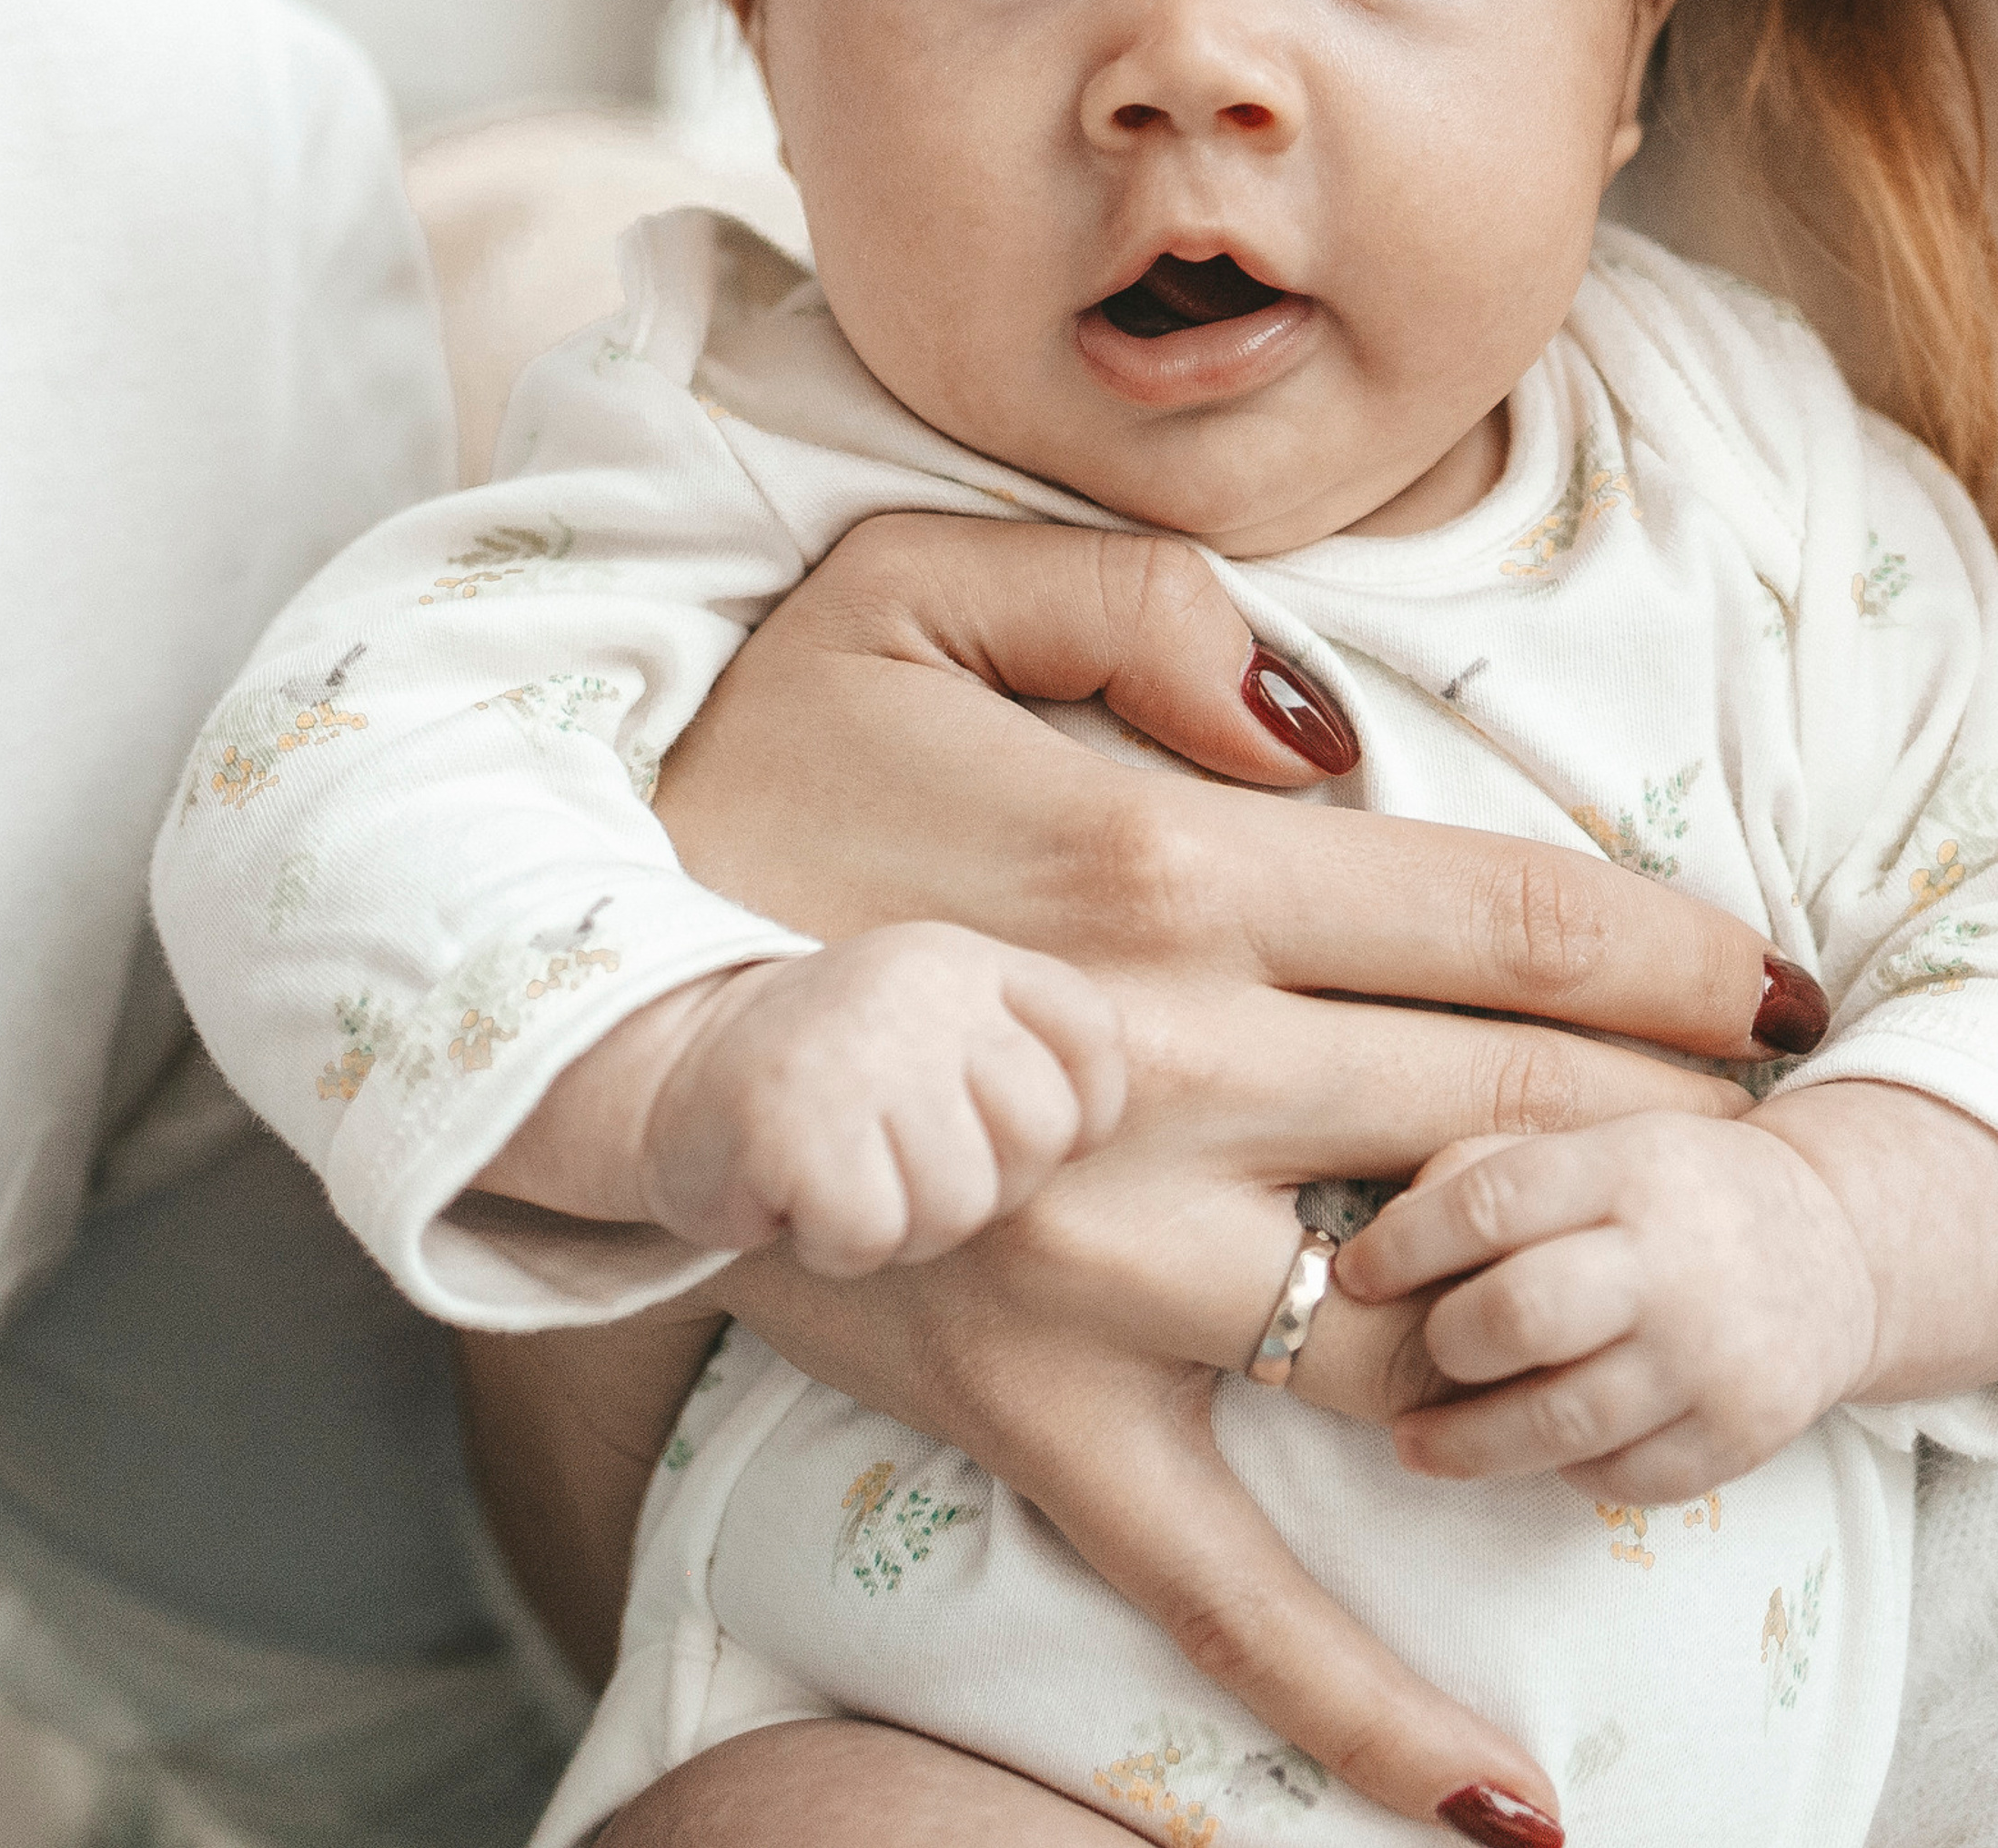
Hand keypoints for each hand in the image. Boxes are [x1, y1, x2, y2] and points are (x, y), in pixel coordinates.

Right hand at [641, 515, 1818, 1837]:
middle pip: (1500, 1116)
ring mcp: (1099, 1262)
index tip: (1754, 979)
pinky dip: (1356, 1688)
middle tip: (1750, 1133)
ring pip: (1417, 1321)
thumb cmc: (746, 761)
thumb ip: (1133, 611)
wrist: (560, 990)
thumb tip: (1320, 726)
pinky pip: (1212, 1570)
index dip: (1655, 947)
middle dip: (1660, 1129)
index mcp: (1153, 873)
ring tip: (1676, 1313)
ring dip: (1574, 1320)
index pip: (1490, 913)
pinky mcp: (1023, 1399)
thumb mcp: (908, 586)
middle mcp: (1159, 1077)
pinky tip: (1494, 1790)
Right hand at [644, 925, 1126, 1273]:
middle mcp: (922, 986)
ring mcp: (860, 1046)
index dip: (1068, 1125)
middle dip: (981, 1185)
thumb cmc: (830, 1080)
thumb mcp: (936, 1030)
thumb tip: (1108, 1141)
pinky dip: (835, 1243)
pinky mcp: (794, 1117)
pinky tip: (797, 1196)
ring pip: (961, 1202)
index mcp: (967, 962)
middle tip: (900, 1161)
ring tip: (847, 1175)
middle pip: (1040, 1139)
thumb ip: (1023, 1059)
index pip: (1093, 1046)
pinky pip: (873, 1233)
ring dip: (903, 1223)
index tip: (992, 1136)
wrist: (668, 1069)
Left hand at [1336, 1113, 1876, 1500]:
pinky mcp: (1741, 1439)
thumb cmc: (1672, 1190)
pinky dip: (1560, 1471)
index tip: (1352, 1273)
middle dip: (1445, 1340)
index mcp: (1628, 1167)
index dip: (1404, 1244)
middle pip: (1521, 1316)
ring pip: (1559, 1422)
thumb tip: (1385, 1236)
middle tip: (1422, 1348)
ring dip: (1467, 1443)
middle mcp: (1675, 1263)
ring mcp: (1714, 1360)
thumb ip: (1490, 1167)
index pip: (1492, 1201)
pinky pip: (1616, 1478)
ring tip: (1416, 1443)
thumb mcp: (1596, 1140)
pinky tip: (1531, 1451)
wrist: (1835, 1250)